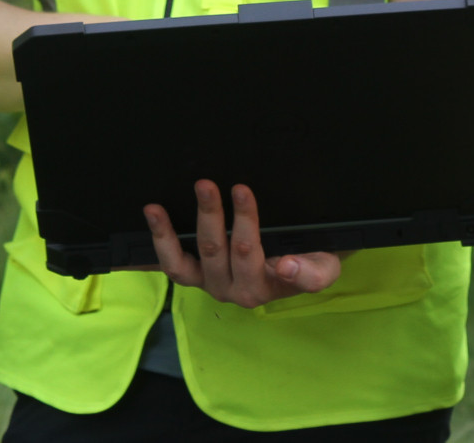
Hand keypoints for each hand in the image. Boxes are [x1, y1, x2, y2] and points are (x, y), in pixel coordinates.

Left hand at [144, 181, 342, 308]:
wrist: (301, 268)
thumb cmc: (311, 262)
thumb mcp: (323, 268)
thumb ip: (311, 273)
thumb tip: (286, 266)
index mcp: (260, 288)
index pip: (248, 251)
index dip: (243, 221)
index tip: (242, 189)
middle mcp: (230, 289)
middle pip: (215, 250)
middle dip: (209, 214)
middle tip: (206, 183)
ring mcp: (208, 283)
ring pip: (183, 263)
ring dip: (168, 234)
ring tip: (157, 208)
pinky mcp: (194, 276)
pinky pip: (171, 266)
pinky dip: (158, 245)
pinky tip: (150, 219)